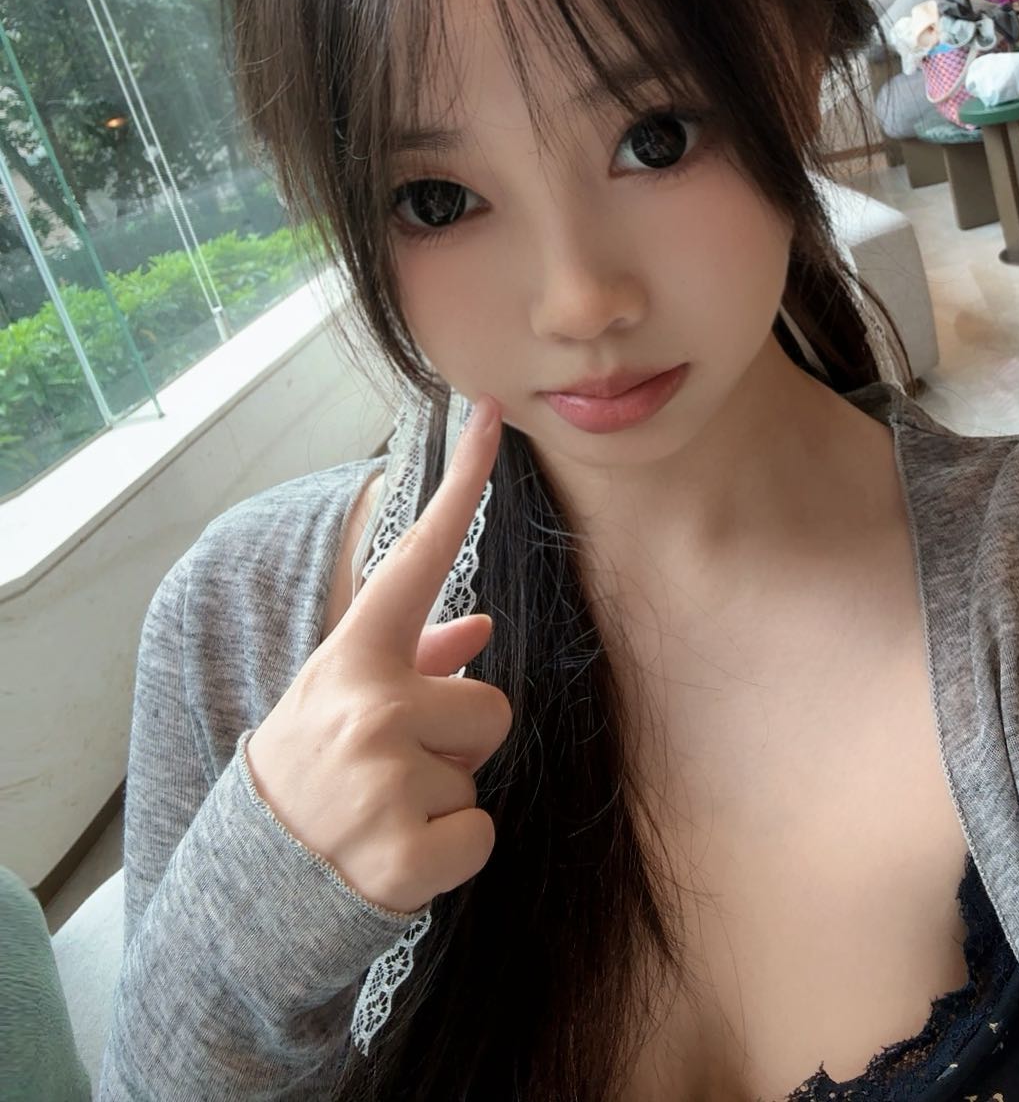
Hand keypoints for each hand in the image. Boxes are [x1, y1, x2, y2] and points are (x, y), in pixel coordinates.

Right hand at [245, 396, 511, 914]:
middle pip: (493, 704)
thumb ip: (415, 659)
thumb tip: (481, 622)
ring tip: (388, 809)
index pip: (420, 554)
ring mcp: (387, 781)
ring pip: (484, 772)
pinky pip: (481, 836)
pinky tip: (397, 856)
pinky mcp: (406, 855)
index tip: (491, 412)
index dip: (463, 481)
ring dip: (449, 795)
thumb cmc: (310, 771)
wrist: (248, 885)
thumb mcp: (341, 700)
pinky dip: (451, 854)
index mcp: (355, 658)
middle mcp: (371, 707)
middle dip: (459, 740)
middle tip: (397, 767)